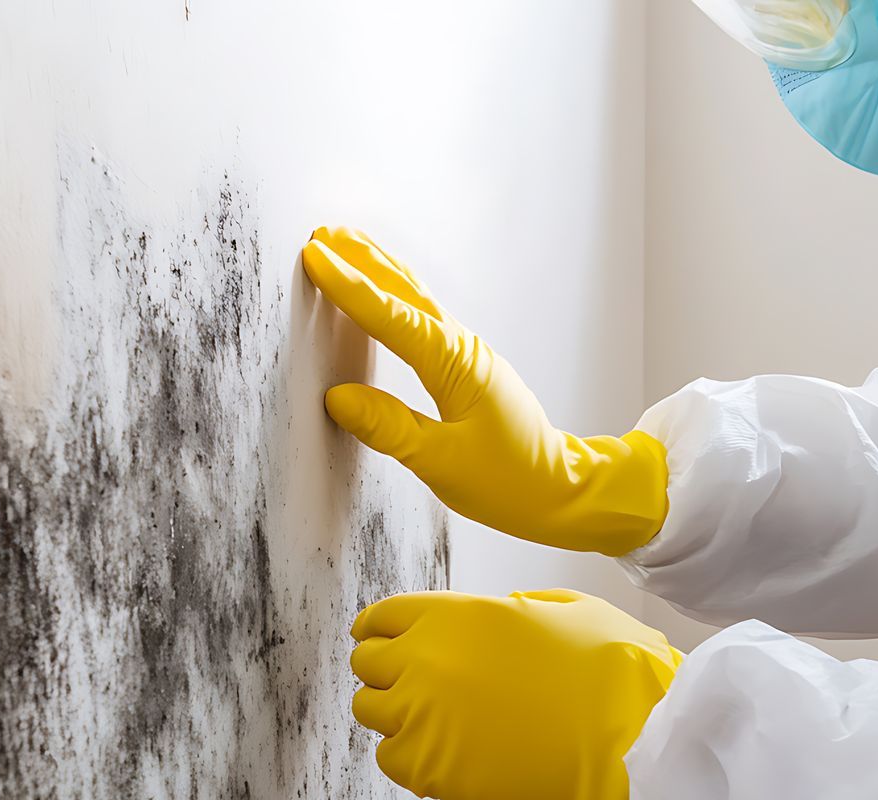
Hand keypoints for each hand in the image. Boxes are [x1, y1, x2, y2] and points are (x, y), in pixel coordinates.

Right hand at [303, 226, 669, 556]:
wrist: (561, 489)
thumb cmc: (509, 481)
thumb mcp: (442, 463)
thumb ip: (388, 428)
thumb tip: (338, 398)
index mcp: (456, 366)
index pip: (393, 318)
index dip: (350, 288)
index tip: (317, 256)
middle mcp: (463, 350)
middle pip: (406, 292)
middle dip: (362, 260)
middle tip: (322, 232)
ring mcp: (467, 355)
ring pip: (417, 299)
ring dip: (380, 269)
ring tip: (348, 242)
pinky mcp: (466, 367)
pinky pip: (424, 318)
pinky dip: (398, 296)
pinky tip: (388, 292)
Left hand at [347, 588, 683, 799]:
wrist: (634, 739)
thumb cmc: (612, 670)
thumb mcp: (564, 608)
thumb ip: (510, 610)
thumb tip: (494, 618)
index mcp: (455, 615)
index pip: (383, 617)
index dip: (383, 629)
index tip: (383, 639)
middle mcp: (426, 661)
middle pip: (368, 661)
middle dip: (387, 669)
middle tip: (414, 682)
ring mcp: (423, 717)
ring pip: (370, 710)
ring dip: (394, 711)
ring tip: (431, 719)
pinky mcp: (432, 770)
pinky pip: (389, 758)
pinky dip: (407, 755)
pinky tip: (442, 752)